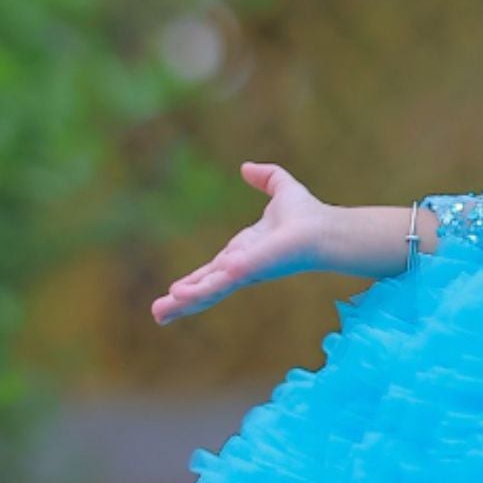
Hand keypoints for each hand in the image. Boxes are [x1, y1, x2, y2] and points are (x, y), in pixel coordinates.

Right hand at [151, 162, 332, 324]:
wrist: (324, 229)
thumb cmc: (309, 215)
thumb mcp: (282, 189)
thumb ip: (266, 178)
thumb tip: (247, 167)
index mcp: (243, 251)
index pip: (213, 270)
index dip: (194, 280)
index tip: (175, 291)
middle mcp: (240, 266)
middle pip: (205, 286)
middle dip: (182, 301)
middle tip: (159, 315)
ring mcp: (242, 272)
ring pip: (208, 290)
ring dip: (183, 302)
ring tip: (159, 314)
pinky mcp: (245, 272)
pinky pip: (217, 283)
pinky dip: (198, 291)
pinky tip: (179, 296)